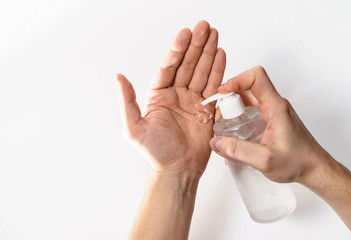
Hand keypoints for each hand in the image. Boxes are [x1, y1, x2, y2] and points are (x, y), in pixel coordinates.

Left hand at [117, 21, 225, 177]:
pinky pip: (213, 87)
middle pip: (187, 65)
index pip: (168, 67)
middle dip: (196, 45)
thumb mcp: (134, 129)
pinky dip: (218, 71)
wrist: (177, 170)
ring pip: (202, 72)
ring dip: (208, 53)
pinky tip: (221, 56)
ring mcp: (192, 101)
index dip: (177, 50)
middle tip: (204, 27)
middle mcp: (176, 94)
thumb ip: (127, 102)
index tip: (185, 34)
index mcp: (158, 96)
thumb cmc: (156, 153)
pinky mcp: (207, 109)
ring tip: (214, 35)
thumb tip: (118, 77)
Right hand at [209, 66, 328, 183]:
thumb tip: (216, 142)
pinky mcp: (270, 122)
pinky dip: (238, 119)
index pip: (256, 77)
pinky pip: (250, 112)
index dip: (236, 80)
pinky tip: (233, 136)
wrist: (315, 170)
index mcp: (275, 107)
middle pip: (247, 89)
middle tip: (219, 117)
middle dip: (229, 99)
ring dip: (232, 110)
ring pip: (247, 101)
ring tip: (223, 128)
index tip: (222, 93)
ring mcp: (272, 114)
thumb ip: (238, 151)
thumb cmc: (299, 162)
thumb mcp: (265, 160)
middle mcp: (274, 106)